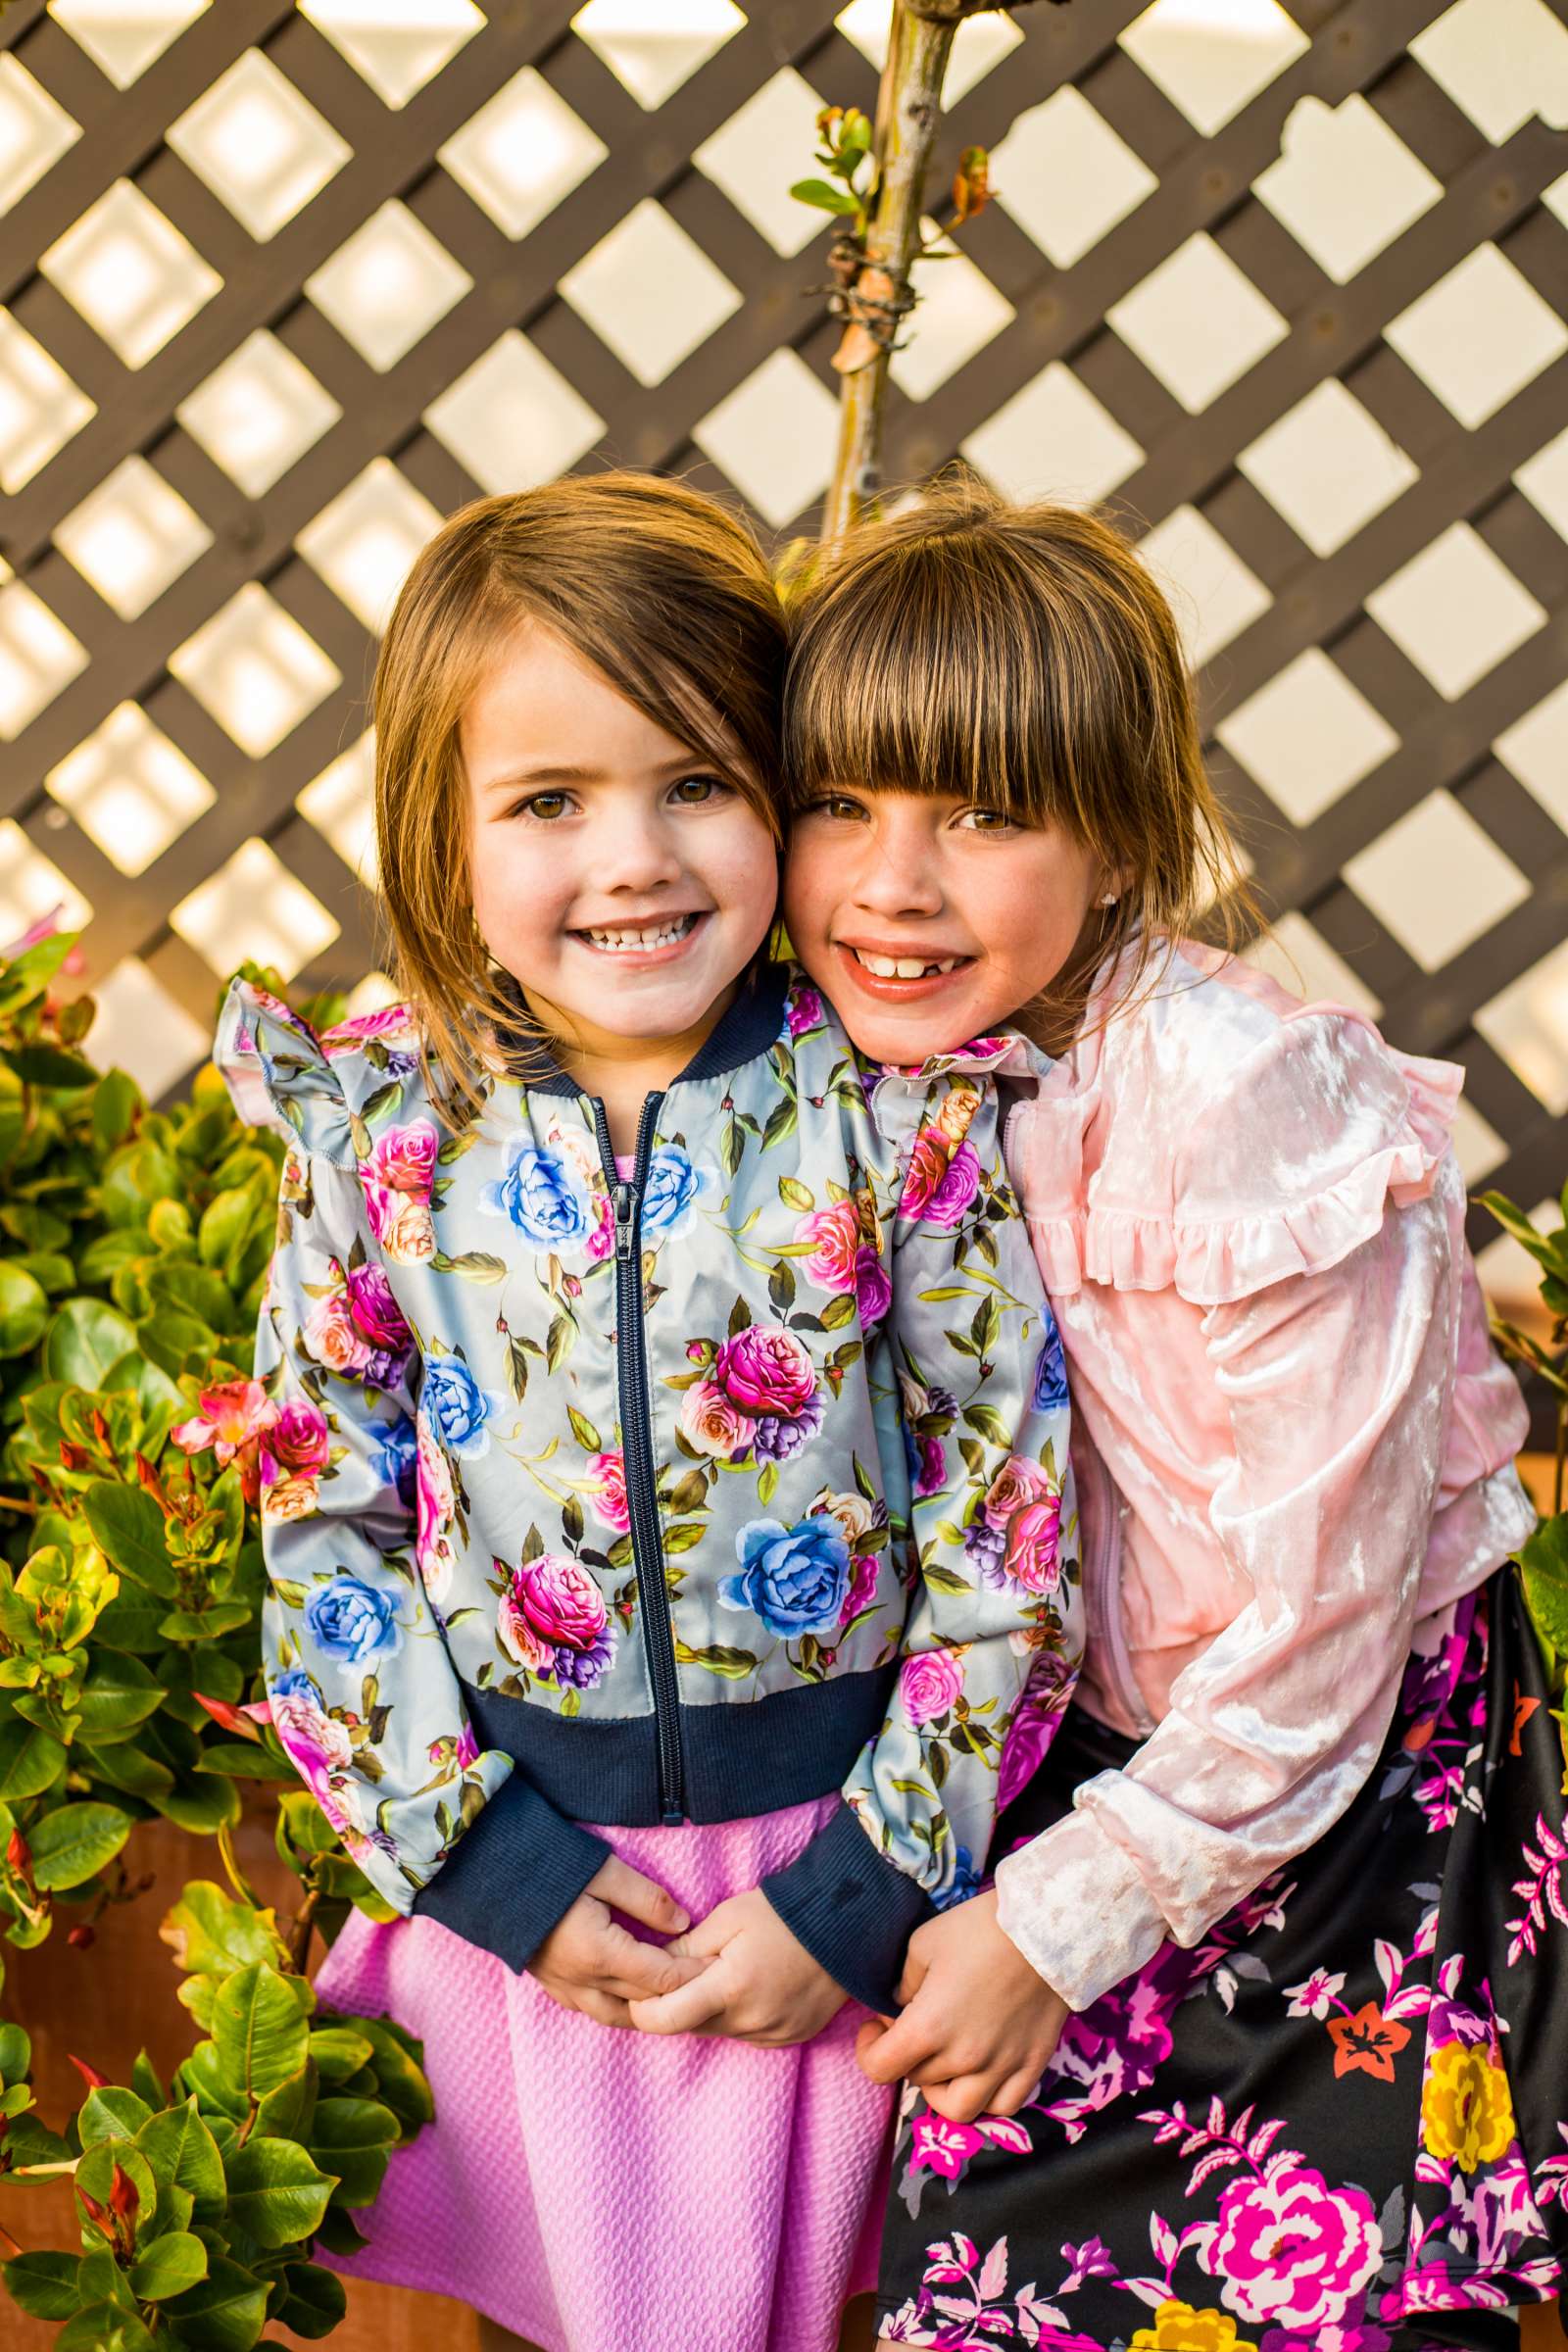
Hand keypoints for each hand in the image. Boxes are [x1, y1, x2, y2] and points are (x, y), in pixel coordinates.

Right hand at [528, 1855, 709, 2027]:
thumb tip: (684, 1923)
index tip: (717, 1966)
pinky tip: (629, 1994)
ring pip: (616, 2015)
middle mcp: (582, 1980)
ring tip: (672, 1996)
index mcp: (600, 1953)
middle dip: (676, 1996)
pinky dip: (617, 2007)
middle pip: (643, 2003)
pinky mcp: (550, 1982)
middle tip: (705, 1984)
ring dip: (646, 2010)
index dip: (693, 1974)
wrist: (491, 1872)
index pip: (661, 1978)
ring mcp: (563, 1986)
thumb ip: (648, 1899)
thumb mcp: (606, 1871)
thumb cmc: (550, 1865)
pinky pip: (591, 2008)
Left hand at [627, 1887, 847, 2045]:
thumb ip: (685, 1948)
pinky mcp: (790, 2037)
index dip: (642, 2009)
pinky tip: (752, 1984)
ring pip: (719, 2030)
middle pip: (690, 2025)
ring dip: (710, 2009)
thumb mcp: (727, 1917)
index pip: (664, 2020)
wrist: (847, 1925)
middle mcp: (751, 2021)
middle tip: (685, 1969)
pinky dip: (738, 2015)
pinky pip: (747, 2033)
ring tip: (727, 1970)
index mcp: (729, 1988)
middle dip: (677, 2003)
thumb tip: (652, 1967)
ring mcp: (773, 2034)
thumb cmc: (783, 1913)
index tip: (639, 1990)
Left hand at [855, 1886, 1066, 2119]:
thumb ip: (903, 1983)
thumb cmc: (979, 1929)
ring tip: (944, 2060)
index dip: (869, 2049)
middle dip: (908, 2053)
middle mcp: (963, 2058)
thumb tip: (898, 2006)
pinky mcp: (1032, 2065)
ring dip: (941, 2088)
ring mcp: (1001, 2067)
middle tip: (916, 2021)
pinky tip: (982, 2072)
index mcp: (929, 2027)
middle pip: (917, 2079)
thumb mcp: (924, 1944)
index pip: (879, 2068)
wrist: (1045, 1928)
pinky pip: (1003, 2106)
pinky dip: (986, 2097)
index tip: (878, 2025)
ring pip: (958, 2108)